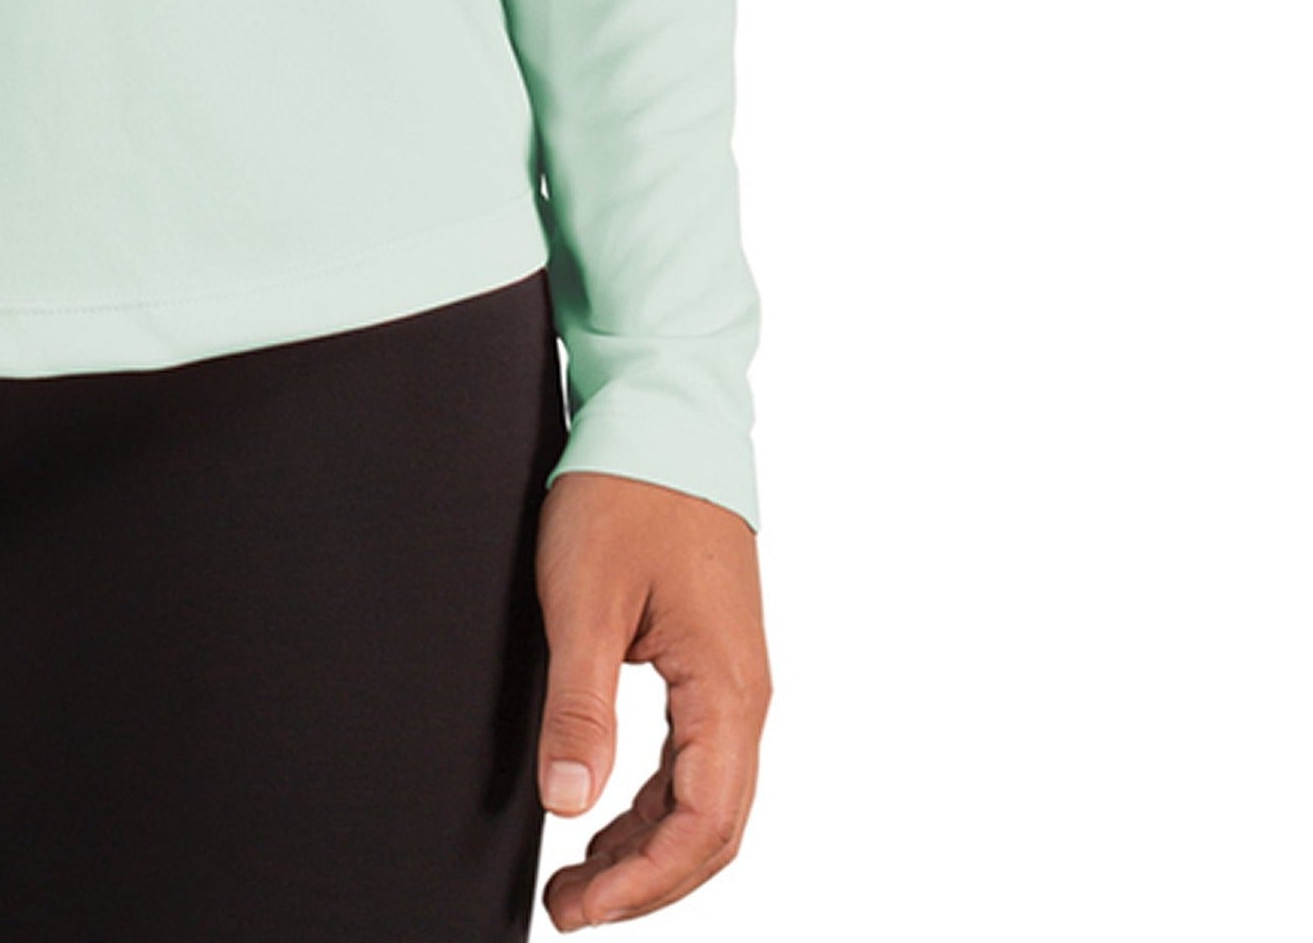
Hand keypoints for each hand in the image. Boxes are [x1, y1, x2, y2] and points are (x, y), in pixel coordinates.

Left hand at [533, 469, 768, 928]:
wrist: (661, 419)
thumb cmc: (627, 494)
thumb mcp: (584, 600)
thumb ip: (579, 706)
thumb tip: (568, 803)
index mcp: (725, 690)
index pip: (700, 827)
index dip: (641, 883)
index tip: (580, 907)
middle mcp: (743, 696)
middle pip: (712, 829)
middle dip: (644, 880)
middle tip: (570, 906)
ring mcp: (732, 681)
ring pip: (704, 799)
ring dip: (647, 846)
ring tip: (579, 875)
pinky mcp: (711, 662)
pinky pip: (694, 758)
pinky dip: (652, 801)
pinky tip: (606, 811)